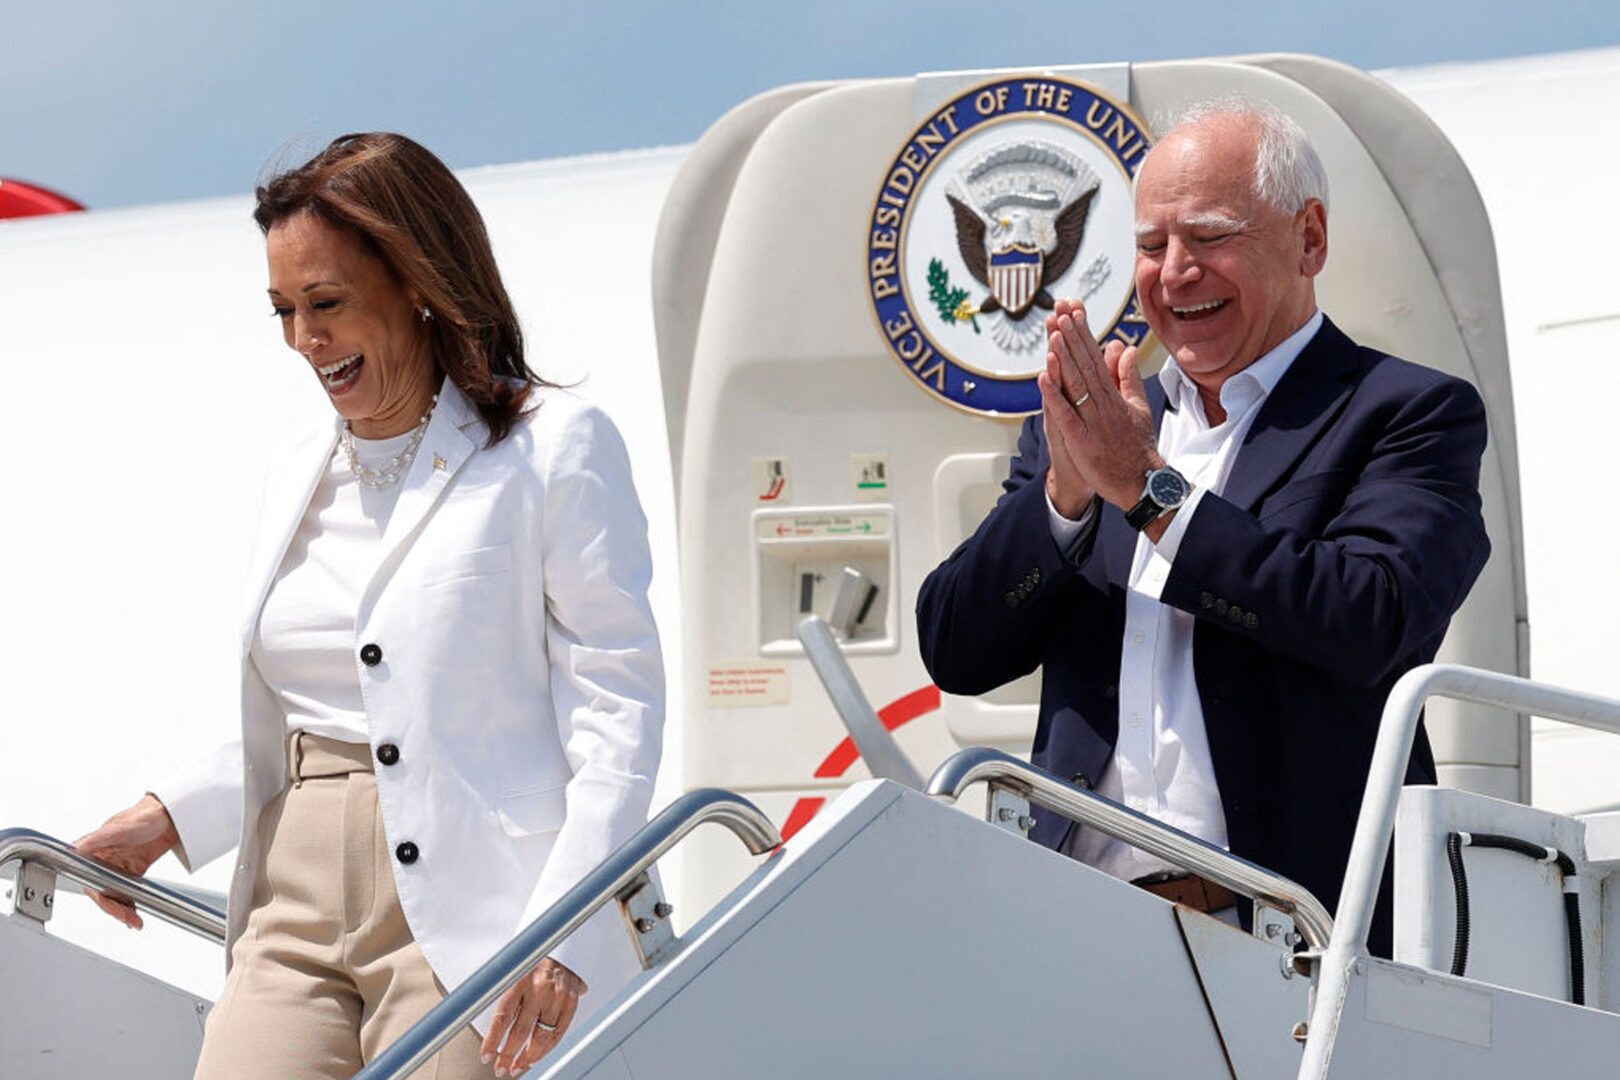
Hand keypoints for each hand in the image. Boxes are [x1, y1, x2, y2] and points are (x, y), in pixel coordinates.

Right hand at [74, 794, 179, 928]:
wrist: (169, 815)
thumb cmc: (143, 815)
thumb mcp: (119, 827)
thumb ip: (97, 839)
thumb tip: (76, 848)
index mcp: (92, 849)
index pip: (88, 879)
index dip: (98, 896)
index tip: (109, 906)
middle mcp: (102, 860)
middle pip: (101, 891)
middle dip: (113, 908)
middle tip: (128, 918)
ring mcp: (117, 865)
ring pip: (113, 894)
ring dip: (122, 909)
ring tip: (134, 920)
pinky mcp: (131, 869)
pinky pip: (127, 891)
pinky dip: (130, 903)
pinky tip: (135, 912)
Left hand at [480, 957, 586, 1075]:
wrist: (560, 943)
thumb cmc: (532, 959)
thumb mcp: (513, 970)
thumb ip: (503, 994)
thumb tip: (478, 1014)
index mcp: (519, 980)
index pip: (502, 1018)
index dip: (493, 1041)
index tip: (486, 1056)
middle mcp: (538, 988)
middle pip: (520, 1031)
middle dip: (508, 1054)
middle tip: (500, 1067)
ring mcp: (556, 996)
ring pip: (541, 1036)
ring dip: (528, 1057)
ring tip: (517, 1067)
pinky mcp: (570, 1000)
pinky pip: (558, 1032)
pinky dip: (547, 1048)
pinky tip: (536, 1057)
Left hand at [1038, 298, 1160, 512]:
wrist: (1141, 481)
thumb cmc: (1137, 445)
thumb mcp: (1137, 406)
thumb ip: (1127, 376)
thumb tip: (1123, 347)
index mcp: (1114, 395)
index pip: (1095, 358)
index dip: (1083, 334)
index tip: (1074, 312)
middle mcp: (1103, 403)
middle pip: (1084, 364)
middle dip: (1072, 336)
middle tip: (1062, 310)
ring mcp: (1092, 421)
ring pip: (1075, 384)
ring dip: (1064, 358)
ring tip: (1054, 332)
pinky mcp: (1081, 440)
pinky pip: (1065, 414)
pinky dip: (1054, 396)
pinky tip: (1043, 377)